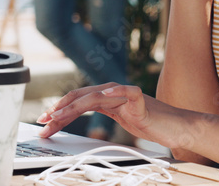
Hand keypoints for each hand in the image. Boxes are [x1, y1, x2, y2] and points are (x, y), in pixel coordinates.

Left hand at [37, 83, 185, 148]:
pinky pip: (128, 92)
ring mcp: (127, 95)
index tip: (43, 121)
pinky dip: (117, 91)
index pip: (78, 101)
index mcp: (107, 98)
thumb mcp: (119, 122)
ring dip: (75, 105)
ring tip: (60, 113)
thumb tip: (78, 124)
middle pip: (81, 97)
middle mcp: (114, 92)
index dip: (59, 110)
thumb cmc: (149, 124)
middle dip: (60, 109)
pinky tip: (105, 93)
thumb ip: (102, 118)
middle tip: (44, 121)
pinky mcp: (141, 100)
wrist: (175, 127)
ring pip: (97, 95)